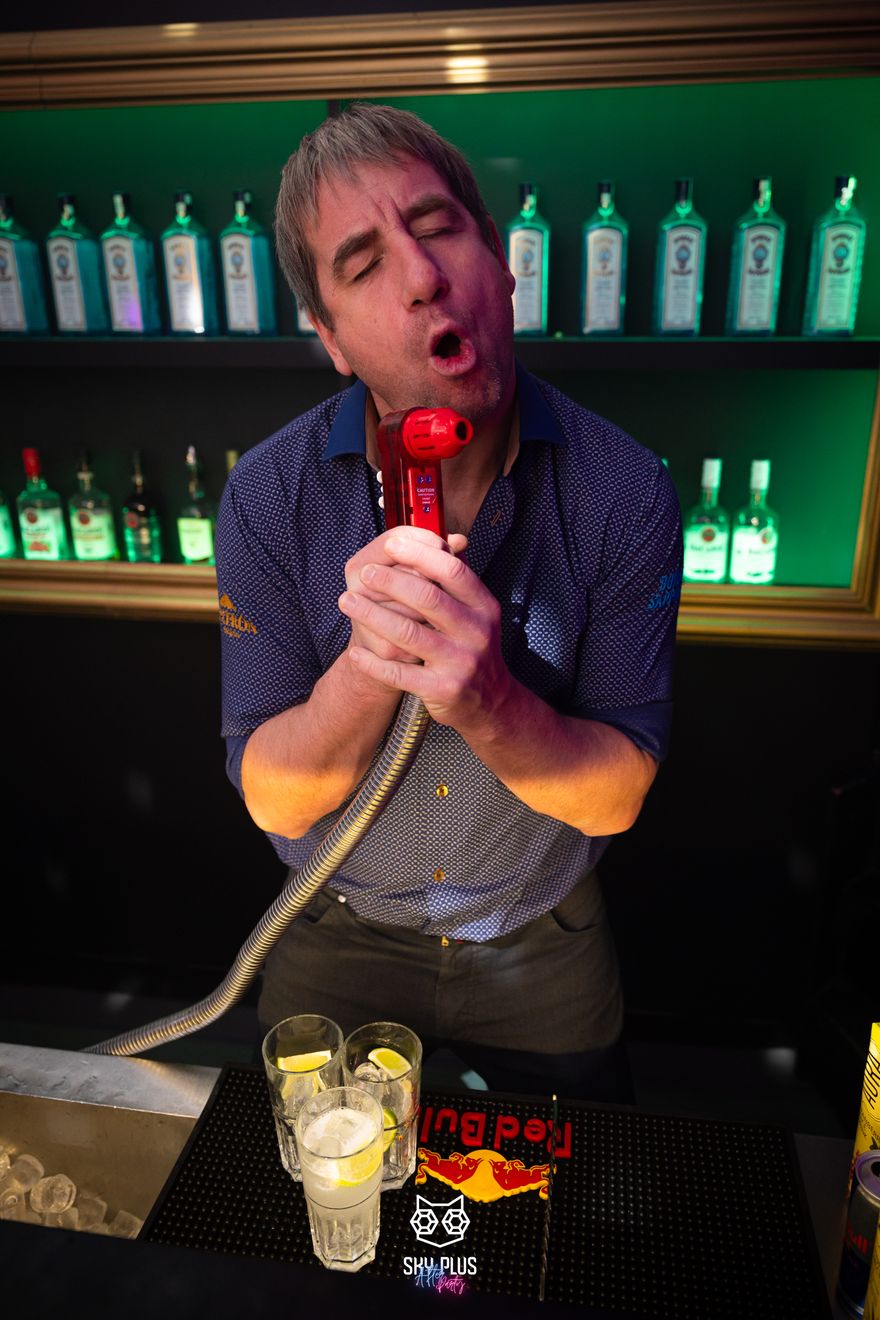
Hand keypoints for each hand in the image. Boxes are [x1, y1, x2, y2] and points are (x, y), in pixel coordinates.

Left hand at [338, 531, 510, 731]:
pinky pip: (400, 673)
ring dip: (371, 615)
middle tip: (364, 573)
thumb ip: (456, 580)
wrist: (490, 702)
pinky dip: (373, 662)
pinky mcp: (443, 689)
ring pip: (408, 633)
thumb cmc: (472, 649)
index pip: (452, 571)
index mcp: (483, 607)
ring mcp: (460, 662)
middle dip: (390, 581)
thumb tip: (443, 537)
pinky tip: (356, 652)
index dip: (420, 554)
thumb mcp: (475, 613)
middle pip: (428, 598)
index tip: (392, 544)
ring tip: (347, 601)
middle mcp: (476, 632)